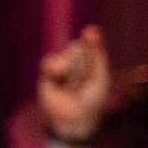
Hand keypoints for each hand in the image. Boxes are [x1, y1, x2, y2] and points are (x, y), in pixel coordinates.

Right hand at [38, 26, 111, 141]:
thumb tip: (90, 27)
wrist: (75, 120)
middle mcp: (76, 62)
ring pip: (63, 56)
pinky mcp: (47, 75)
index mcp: (91, 61)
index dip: (90, 41)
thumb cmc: (92, 99)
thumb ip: (96, 53)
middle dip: (82, 64)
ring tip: (72, 84)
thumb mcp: (99, 75)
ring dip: (70, 68)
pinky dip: (55, 68)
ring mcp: (61, 68)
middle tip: (84, 81)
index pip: (89, 43)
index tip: (90, 33)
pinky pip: (49, 62)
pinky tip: (58, 76)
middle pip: (76, 48)